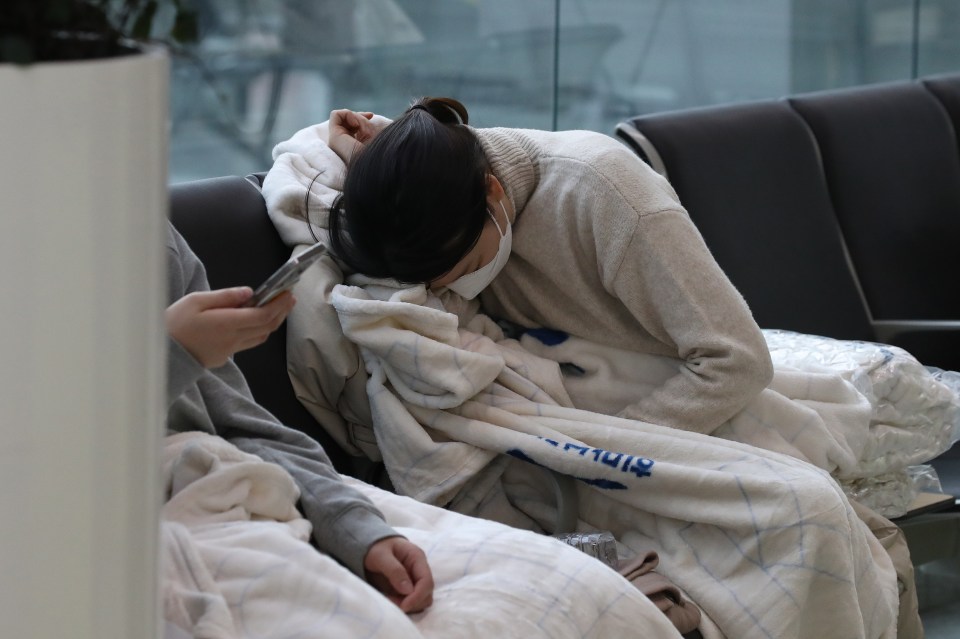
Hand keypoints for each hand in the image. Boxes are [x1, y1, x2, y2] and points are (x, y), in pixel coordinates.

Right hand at [165, 287, 295, 367]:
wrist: (160, 353)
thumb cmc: (174, 322)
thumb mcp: (196, 301)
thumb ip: (225, 297)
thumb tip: (250, 292)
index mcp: (227, 323)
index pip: (263, 315)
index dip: (279, 305)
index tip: (288, 293)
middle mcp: (233, 339)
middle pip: (267, 326)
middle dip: (281, 311)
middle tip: (290, 298)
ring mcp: (231, 350)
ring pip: (261, 336)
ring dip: (273, 322)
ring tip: (279, 308)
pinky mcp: (225, 356)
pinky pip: (249, 342)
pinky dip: (259, 330)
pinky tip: (257, 321)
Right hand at [328, 108, 377, 161]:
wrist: (374, 166)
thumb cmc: (376, 153)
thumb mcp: (373, 135)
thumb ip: (367, 125)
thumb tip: (369, 114)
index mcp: (350, 145)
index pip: (350, 125)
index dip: (360, 117)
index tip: (371, 115)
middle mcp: (341, 144)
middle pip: (347, 120)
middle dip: (360, 118)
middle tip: (368, 126)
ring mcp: (336, 141)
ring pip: (342, 117)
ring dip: (356, 118)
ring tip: (365, 130)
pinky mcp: (334, 137)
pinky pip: (335, 114)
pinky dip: (347, 114)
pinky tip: (356, 124)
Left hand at [363, 536, 433, 613]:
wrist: (369, 546)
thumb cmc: (375, 547)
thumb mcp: (381, 556)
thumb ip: (394, 570)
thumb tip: (408, 590)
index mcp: (417, 558)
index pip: (426, 581)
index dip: (418, 596)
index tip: (404, 606)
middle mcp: (419, 570)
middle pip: (427, 594)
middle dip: (412, 603)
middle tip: (392, 603)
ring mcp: (414, 579)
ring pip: (421, 600)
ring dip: (408, 606)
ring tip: (390, 600)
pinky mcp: (407, 588)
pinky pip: (411, 601)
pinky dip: (403, 605)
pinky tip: (390, 600)